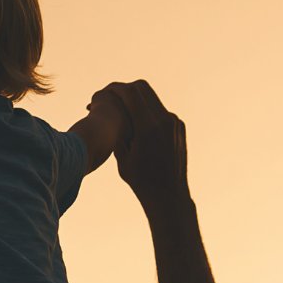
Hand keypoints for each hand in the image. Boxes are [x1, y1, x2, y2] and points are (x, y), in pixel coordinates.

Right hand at [90, 80, 187, 206]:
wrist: (169, 194)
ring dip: (136, 99)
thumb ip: (118, 131)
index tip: (104, 92)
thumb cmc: (140, 179)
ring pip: (151, 97)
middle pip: (142, 88)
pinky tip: (136, 122)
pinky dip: (146, 110)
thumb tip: (107, 112)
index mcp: (148, 128)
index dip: (115, 89)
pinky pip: (159, 110)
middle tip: (111, 95)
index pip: (130, 94)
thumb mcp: (122, 155)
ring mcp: (174, 122)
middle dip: (125, 88)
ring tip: (122, 109)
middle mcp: (164, 121)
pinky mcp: (179, 126)